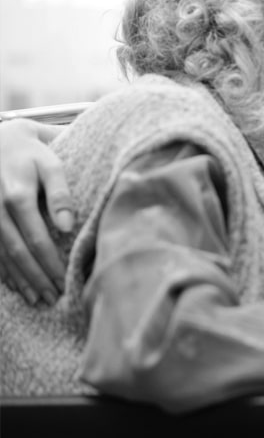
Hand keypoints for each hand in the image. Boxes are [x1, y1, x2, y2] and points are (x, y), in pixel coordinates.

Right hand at [0, 119, 72, 304]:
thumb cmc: (31, 153)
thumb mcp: (51, 164)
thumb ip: (60, 194)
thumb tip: (68, 226)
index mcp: (18, 196)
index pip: (37, 240)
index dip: (50, 264)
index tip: (64, 281)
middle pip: (18, 253)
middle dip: (37, 278)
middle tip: (53, 298)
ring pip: (1, 256)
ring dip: (19, 280)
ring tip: (37, 298)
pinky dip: (2, 271)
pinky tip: (14, 285)